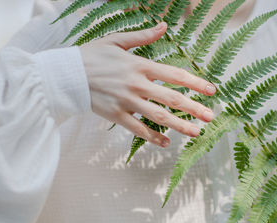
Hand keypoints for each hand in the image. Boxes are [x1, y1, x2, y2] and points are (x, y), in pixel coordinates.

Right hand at [80, 22, 215, 147]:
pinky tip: (166, 143)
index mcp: (140, 65)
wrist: (66, 74)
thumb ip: (143, 36)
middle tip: (211, 117)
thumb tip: (164, 26)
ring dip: (179, 125)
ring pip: (158, 116)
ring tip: (196, 133)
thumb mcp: (116, 41)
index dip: (195, 82)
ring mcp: (127, 102)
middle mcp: (137, 84)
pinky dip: (153, 138)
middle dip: (194, 108)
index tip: (211, 90)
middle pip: (171, 98)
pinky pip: (138, 130)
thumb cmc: (91, 56)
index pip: (174, 74)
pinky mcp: (116, 115)